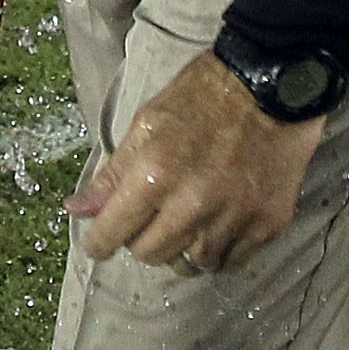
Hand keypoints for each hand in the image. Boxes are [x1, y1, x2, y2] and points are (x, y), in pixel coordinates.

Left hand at [66, 50, 323, 273]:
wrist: (272, 84)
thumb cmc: (203, 97)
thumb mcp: (147, 124)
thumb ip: (112, 175)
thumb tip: (76, 211)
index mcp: (156, 175)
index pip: (112, 235)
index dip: (100, 241)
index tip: (101, 240)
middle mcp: (193, 205)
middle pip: (150, 255)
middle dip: (142, 240)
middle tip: (153, 216)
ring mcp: (234, 218)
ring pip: (191, 265)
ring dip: (182, 248)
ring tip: (187, 222)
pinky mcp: (266, 225)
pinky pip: (231, 262)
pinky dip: (219, 250)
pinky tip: (217, 226)